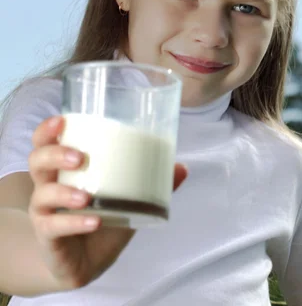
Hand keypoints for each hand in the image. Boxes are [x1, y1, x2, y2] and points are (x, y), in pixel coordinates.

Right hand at [28, 115, 187, 290]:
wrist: (84, 263)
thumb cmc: (99, 218)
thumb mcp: (127, 198)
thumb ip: (152, 183)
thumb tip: (182, 167)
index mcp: (63, 168)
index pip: (45, 142)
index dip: (47, 130)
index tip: (61, 120)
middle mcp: (48, 185)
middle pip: (37, 161)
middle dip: (55, 154)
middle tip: (80, 157)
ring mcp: (45, 212)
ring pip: (43, 194)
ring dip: (64, 192)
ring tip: (87, 196)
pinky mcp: (49, 237)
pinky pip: (54, 227)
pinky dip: (74, 223)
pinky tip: (93, 221)